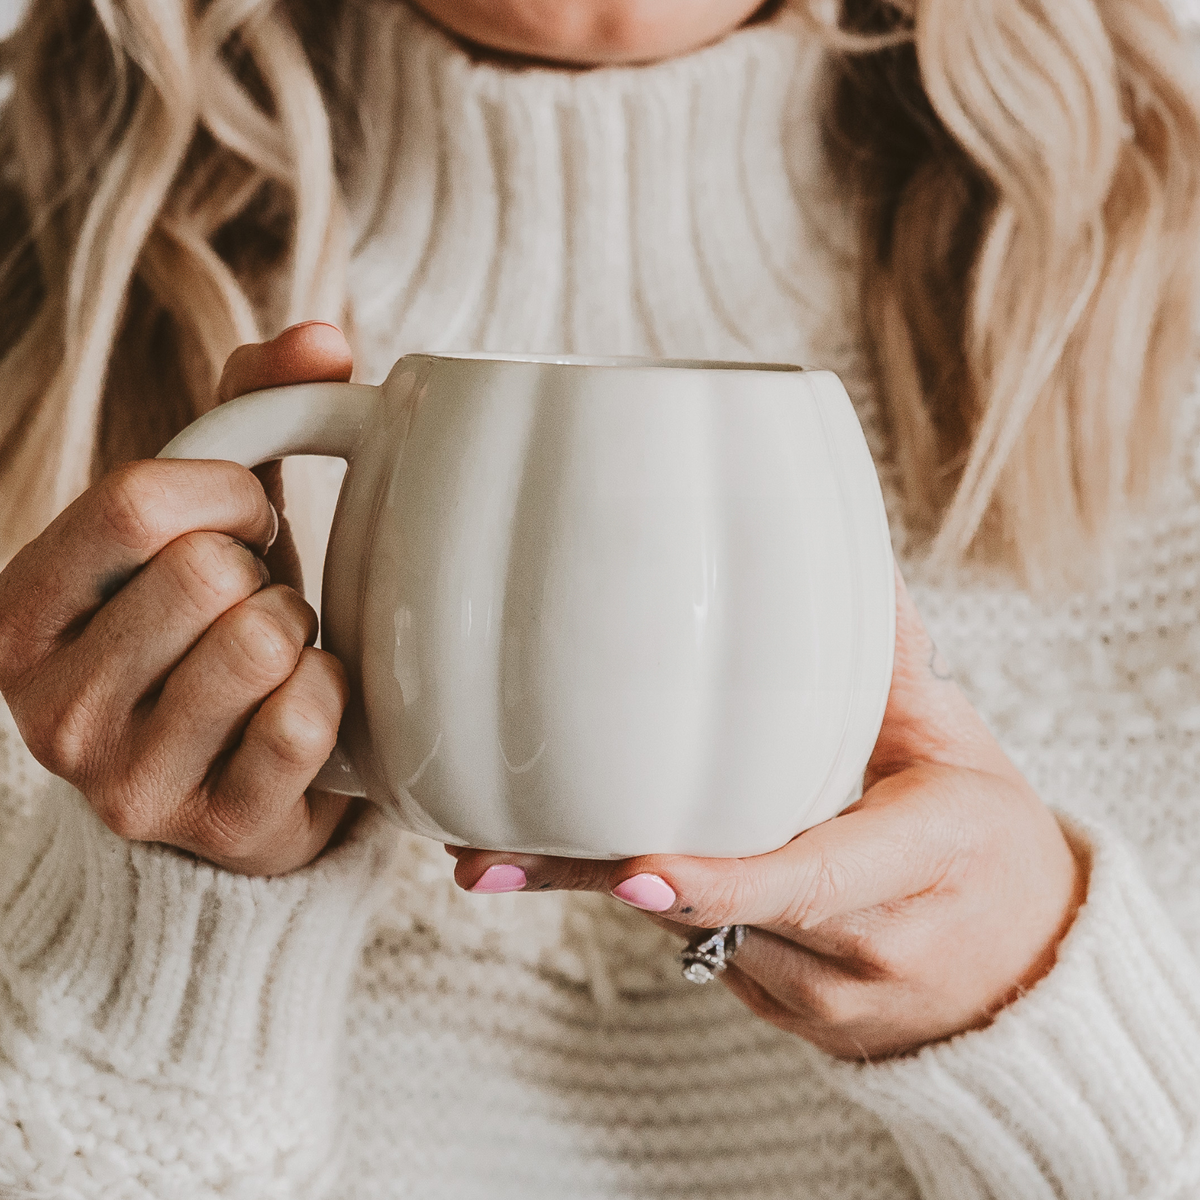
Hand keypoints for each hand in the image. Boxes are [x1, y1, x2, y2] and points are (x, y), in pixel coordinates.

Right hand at [0, 322, 358, 875]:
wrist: (226, 786)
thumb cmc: (207, 632)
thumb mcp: (200, 522)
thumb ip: (247, 412)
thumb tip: (324, 339)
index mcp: (20, 612)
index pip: (137, 501)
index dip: (225, 494)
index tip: (244, 521)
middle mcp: (49, 708)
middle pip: (205, 574)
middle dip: (263, 572)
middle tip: (261, 600)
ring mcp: (126, 783)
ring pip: (261, 643)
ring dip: (299, 633)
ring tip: (277, 656)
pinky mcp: (214, 829)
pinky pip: (306, 719)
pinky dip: (331, 695)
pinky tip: (306, 707)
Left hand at [449, 570, 1086, 1058]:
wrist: (1024, 977)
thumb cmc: (988, 845)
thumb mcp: (959, 747)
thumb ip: (895, 666)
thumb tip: (851, 564)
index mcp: (925, 865)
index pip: (814, 879)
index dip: (722, 879)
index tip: (634, 869)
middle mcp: (870, 949)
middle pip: (721, 914)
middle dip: (604, 882)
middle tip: (489, 857)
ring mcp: (827, 1000)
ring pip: (697, 937)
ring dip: (615, 887)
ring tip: (503, 854)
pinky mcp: (791, 1019)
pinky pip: (708, 955)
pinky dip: (659, 907)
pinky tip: (596, 869)